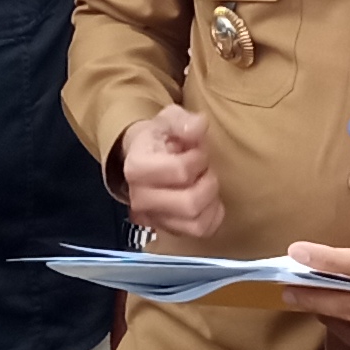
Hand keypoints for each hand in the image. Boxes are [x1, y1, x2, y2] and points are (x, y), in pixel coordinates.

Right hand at [114, 107, 224, 241]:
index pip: (180, 172)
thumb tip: (197, 127)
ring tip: (204, 183)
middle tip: (204, 169)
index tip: (196, 150)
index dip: (198, 158)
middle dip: (207, 182)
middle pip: (190, 204)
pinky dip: (213, 216)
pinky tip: (208, 198)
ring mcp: (153, 218)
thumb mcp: (170, 118)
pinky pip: (201, 231)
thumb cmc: (160, 137)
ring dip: (210, 200)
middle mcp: (140, 199)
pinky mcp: (168, 230)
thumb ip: (184, 121)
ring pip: (197, 223)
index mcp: (137, 168)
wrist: (146, 155)